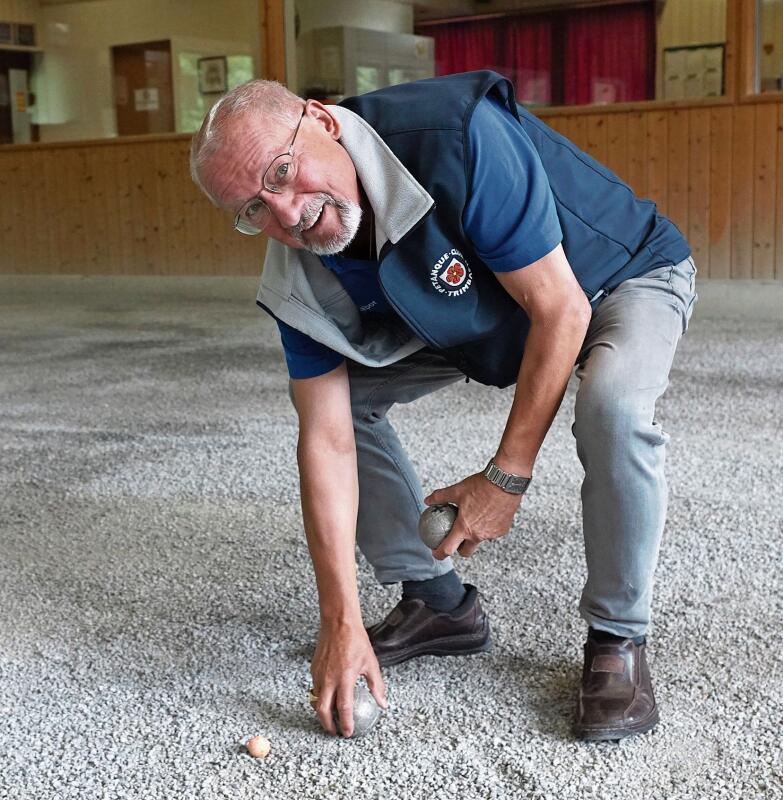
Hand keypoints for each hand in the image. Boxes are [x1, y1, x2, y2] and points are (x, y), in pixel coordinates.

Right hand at [310, 620, 387, 736]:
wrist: (338, 622)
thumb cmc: (355, 640)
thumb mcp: (371, 663)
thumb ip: (376, 685)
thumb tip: (382, 703)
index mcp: (345, 677)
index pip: (343, 707)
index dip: (346, 723)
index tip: (348, 733)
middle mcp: (329, 678)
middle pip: (323, 710)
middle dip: (327, 725)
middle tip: (334, 732)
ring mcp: (319, 673)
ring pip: (316, 700)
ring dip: (322, 713)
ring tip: (330, 719)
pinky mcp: (313, 668)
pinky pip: (314, 688)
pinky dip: (319, 698)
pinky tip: (326, 699)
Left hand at [424, 471, 521, 558]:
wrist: (505, 482)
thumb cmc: (480, 486)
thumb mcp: (457, 490)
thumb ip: (440, 497)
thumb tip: (428, 500)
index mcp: (464, 528)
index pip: (448, 549)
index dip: (439, 554)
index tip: (436, 553)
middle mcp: (478, 535)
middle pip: (466, 551)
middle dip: (459, 549)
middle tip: (455, 540)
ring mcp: (492, 534)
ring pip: (480, 540)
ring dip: (475, 535)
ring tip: (473, 522)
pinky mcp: (503, 530)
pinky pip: (492, 532)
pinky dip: (487, 527)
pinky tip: (486, 515)